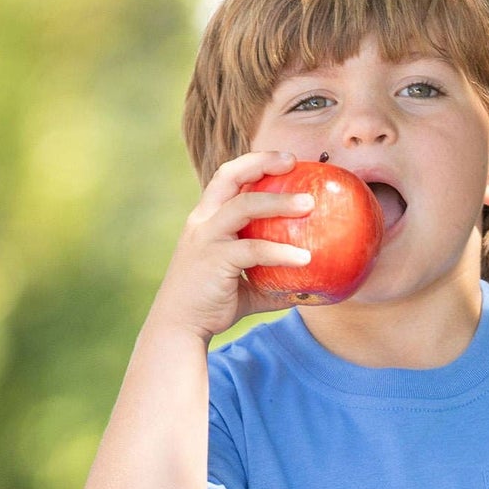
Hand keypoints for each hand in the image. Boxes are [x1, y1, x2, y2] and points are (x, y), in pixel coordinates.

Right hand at [150, 149, 314, 341]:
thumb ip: (272, 280)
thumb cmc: (211, 305)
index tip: (287, 161)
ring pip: (244, 206)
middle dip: (261, 162)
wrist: (179, 327)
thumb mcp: (245, 288)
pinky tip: (306, 259)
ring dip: (279, 202)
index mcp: (207, 220)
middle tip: (295, 162)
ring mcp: (207, 238)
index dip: (255, 163)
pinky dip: (281, 252)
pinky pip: (254, 250)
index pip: (228, 178)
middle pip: (229, 176)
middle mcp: (203, 221)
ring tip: (309, 206)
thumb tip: (309, 284)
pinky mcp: (215, 260)